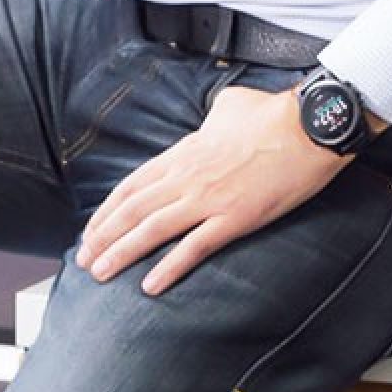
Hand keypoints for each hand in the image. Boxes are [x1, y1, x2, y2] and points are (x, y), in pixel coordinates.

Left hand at [76, 81, 352, 296]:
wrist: (308, 124)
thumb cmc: (273, 112)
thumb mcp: (229, 106)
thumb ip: (210, 118)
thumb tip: (211, 119)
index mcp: (184, 152)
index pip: (133, 185)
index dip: (107, 211)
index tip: (91, 230)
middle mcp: (187, 176)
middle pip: (133, 210)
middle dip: (103, 237)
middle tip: (83, 260)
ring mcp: (209, 198)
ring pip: (153, 229)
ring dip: (122, 253)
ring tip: (100, 273)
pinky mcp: (235, 217)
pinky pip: (194, 248)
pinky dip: (169, 268)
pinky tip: (150, 286)